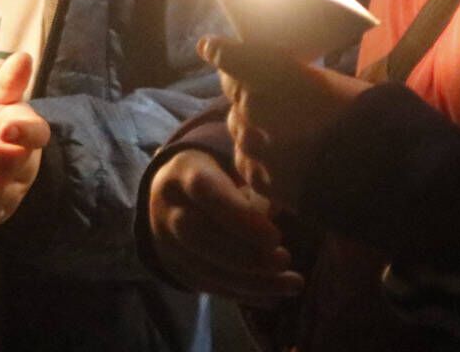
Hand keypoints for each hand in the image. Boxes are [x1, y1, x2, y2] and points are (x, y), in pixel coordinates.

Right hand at [146, 148, 304, 304]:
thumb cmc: (216, 173)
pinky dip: (242, 293)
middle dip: (245, 254)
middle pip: (199, 236)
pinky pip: (208, 285)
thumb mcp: (231, 162)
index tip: (275, 237)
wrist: (171, 194)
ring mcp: (167, 242)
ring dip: (251, 282)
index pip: (204, 192)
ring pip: (204, 267)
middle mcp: (168, 208)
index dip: (239, 217)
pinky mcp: (176, 267)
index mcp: (183, 172)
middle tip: (284, 260)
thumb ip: (254, 178)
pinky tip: (273, 296)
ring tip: (291, 284)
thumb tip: (280, 206)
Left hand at [200, 37, 371, 208]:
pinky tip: (272, 157)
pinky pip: (245, 161)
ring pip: (238, 129)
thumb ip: (300, 80)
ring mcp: (257, 145)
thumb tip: (290, 78)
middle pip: (236, 95)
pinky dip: (253, 156)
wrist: (382, 175)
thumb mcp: (336, 84)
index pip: (235, 57)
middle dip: (242, 91)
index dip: (221, 52)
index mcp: (279, 74)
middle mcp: (260, 106)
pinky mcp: (261, 179)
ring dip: (249, 125)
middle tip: (256, 93)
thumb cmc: (370, 120)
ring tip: (271, 130)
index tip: (209, 47)